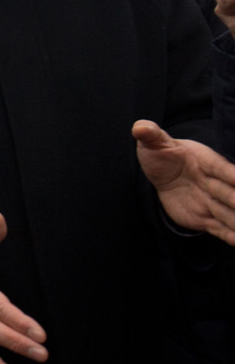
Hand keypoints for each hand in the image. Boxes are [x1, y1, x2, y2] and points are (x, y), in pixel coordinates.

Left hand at [134, 121, 234, 244]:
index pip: (221, 168)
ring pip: (229, 213)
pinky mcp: (205, 218)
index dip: (230, 174)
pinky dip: (229, 235)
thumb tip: (139, 127)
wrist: (163, 175)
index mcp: (204, 161)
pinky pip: (220, 229)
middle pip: (229, 193)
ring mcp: (211, 202)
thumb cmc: (161, 154)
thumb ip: (150, 134)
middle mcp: (213, 183)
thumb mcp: (153, 142)